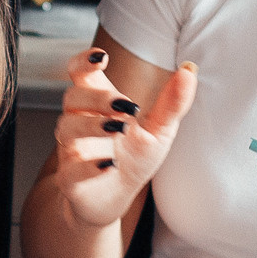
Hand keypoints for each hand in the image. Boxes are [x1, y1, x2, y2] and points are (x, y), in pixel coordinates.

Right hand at [50, 48, 196, 231]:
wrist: (116, 199)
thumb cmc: (133, 159)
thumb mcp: (159, 130)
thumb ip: (172, 102)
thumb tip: (190, 70)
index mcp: (97, 105)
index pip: (78, 73)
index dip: (83, 61)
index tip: (101, 57)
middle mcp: (79, 122)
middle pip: (72, 97)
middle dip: (97, 97)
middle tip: (126, 105)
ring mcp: (72, 151)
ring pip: (66, 129)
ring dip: (91, 126)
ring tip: (118, 129)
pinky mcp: (71, 181)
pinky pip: (69, 171)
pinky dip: (87, 166)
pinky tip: (109, 164)